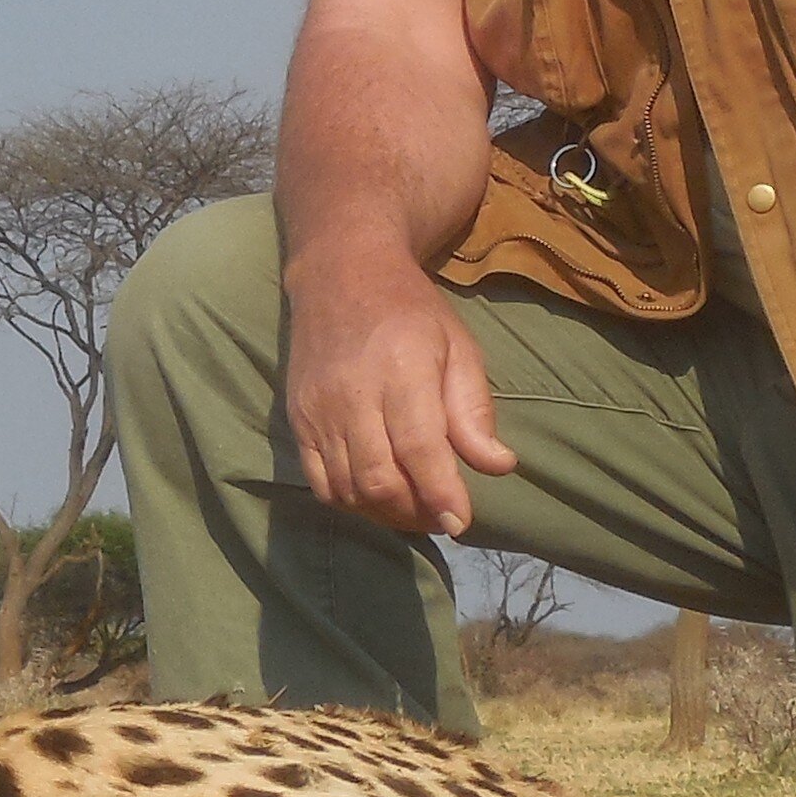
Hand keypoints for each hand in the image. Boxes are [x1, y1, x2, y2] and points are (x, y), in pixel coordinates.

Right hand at [281, 244, 518, 535]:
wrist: (340, 274)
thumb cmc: (411, 311)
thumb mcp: (458, 347)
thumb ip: (474, 410)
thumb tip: (499, 466)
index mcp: (401, 369)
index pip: (419, 448)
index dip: (441, 493)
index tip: (461, 523)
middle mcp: (352, 393)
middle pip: (379, 478)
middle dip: (415, 512)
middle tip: (442, 515)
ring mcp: (317, 409)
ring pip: (348, 488)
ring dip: (385, 513)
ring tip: (415, 510)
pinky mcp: (296, 420)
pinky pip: (320, 482)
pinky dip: (351, 502)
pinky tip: (377, 497)